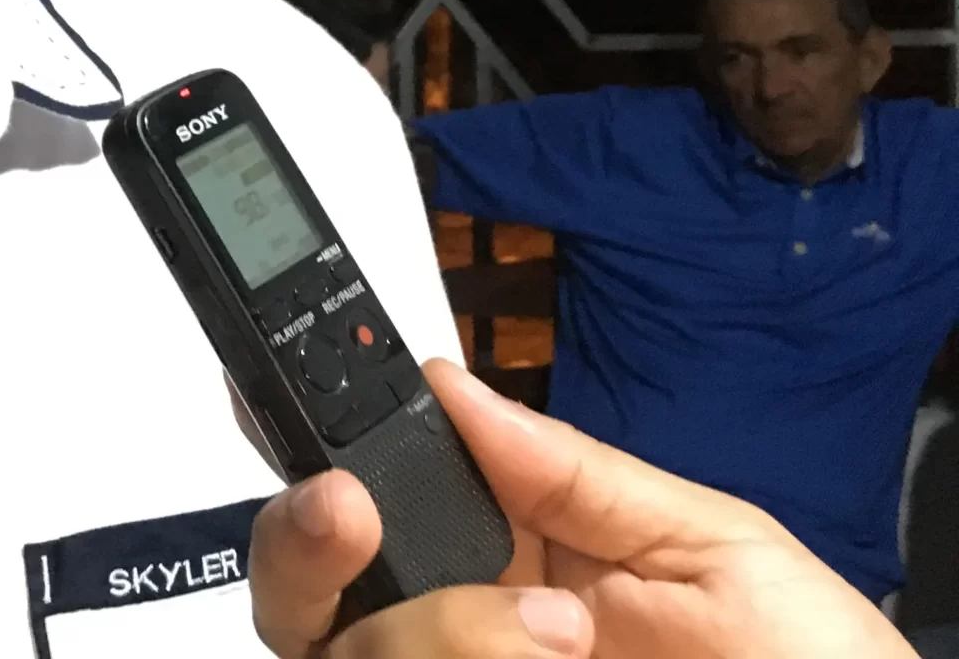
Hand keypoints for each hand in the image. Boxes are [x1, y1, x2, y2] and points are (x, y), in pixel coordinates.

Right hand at [250, 358, 909, 657]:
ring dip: (429, 631)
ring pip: (339, 652)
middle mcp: (456, 631)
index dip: (306, 449)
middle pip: (299, 587)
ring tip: (555, 638)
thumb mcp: (711, 542)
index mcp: (505, 552)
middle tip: (349, 516)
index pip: (362, 490)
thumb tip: (447, 379)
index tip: (302, 419)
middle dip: (300, 539)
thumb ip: (572, 466)